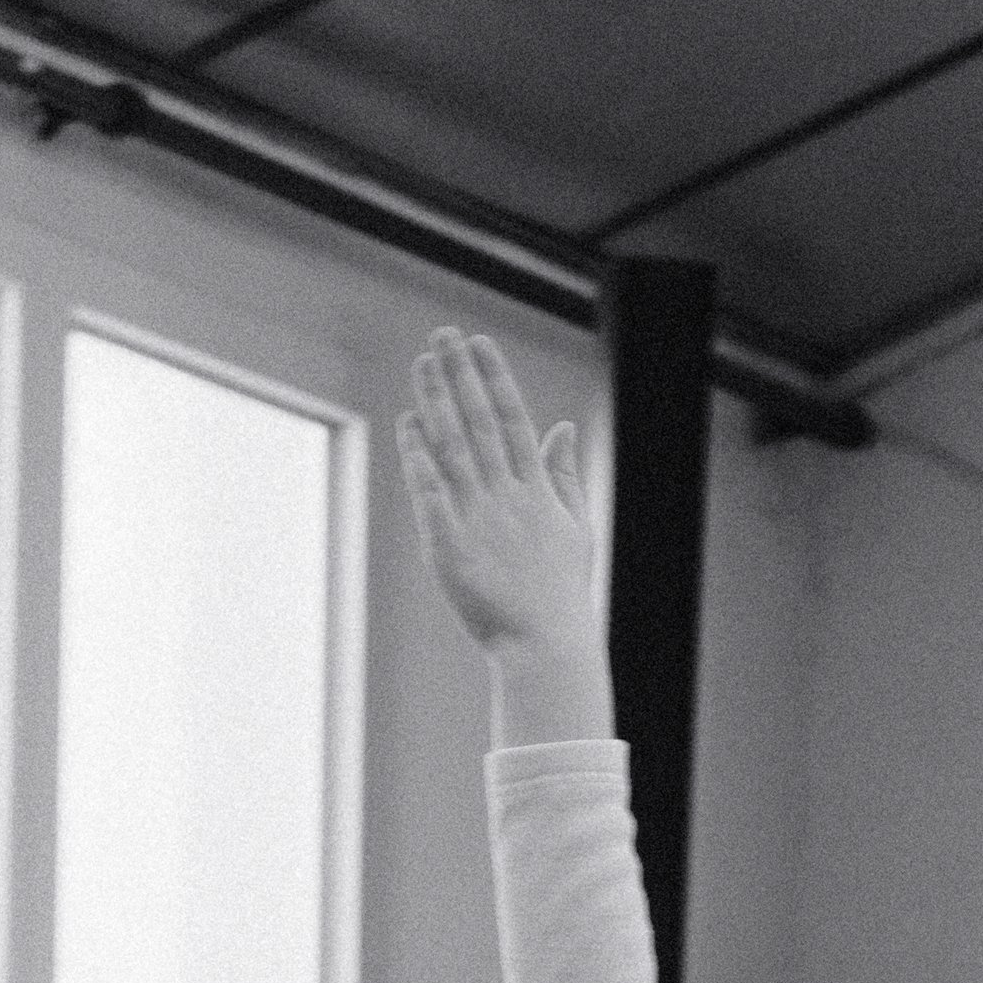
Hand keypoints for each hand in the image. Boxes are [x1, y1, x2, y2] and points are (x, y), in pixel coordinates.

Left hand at [397, 328, 595, 660]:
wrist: (546, 647)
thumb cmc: (560, 594)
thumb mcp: (574, 528)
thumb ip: (563, 475)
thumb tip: (560, 427)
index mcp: (537, 489)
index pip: (512, 418)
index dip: (493, 377)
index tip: (478, 342)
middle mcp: (507, 495)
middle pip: (478, 422)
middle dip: (460, 376)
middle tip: (441, 336)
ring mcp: (479, 519)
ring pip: (453, 448)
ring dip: (436, 402)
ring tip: (422, 365)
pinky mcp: (452, 546)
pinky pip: (431, 493)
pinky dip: (419, 458)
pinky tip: (408, 426)